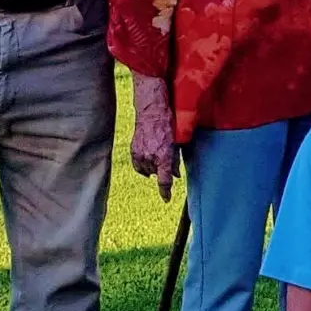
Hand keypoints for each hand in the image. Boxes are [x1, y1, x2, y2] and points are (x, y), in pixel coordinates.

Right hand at [131, 74, 179, 201]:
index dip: (165, 192)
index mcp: (164, 156)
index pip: (164, 180)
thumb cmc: (168, 124)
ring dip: (152, 167)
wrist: (152, 111)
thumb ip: (175, 160)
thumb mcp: (177, 143)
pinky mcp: (133, 150)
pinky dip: (143, 164)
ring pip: (146, 170)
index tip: (166, 198)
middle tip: (166, 160)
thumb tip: (175, 174)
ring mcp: (140, 154)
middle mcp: (151, 157)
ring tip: (157, 154)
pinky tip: (148, 158)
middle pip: (156, 174)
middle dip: (162, 171)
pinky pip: (137, 165)